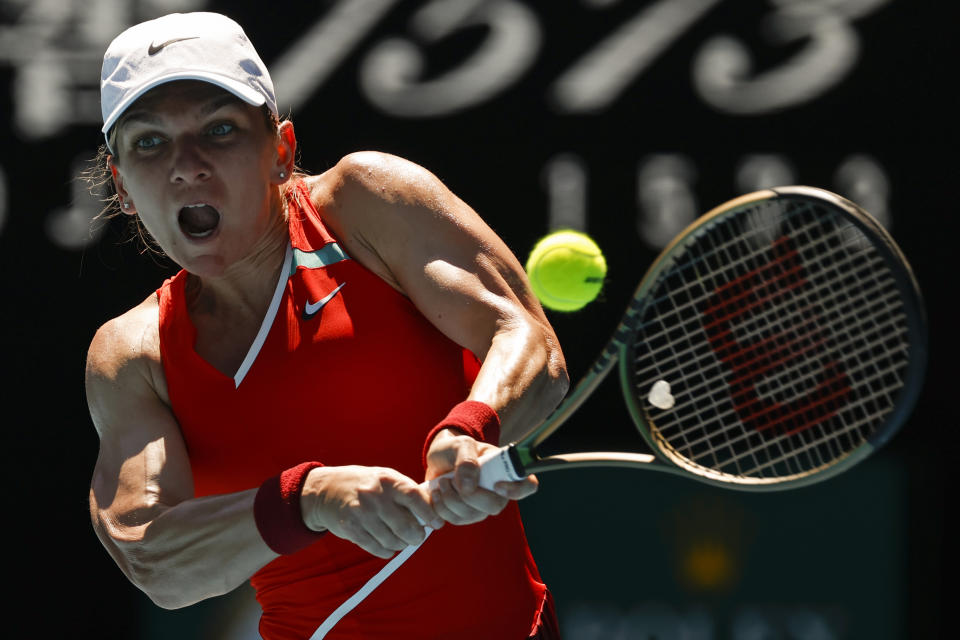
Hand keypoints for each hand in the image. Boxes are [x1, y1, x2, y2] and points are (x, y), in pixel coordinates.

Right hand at [299, 466, 442, 557]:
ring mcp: (361, 512)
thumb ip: (407, 492)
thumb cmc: (365, 484)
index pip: (415, 498)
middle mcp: (375, 495)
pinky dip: (387, 551)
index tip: (436, 523)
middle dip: (417, 536)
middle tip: (418, 537)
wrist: (326, 489)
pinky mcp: (350, 528)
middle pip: (406, 526)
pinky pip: (376, 548)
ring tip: (402, 540)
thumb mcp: (385, 478)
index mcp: (388, 480)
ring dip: (401, 544)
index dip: (430, 513)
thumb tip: (433, 512)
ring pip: (392, 541)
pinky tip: (388, 546)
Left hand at [424, 428, 537, 525]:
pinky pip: (454, 520)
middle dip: (468, 495)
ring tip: (441, 482)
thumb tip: (468, 486)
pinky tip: (436, 493)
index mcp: (506, 471)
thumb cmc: (455, 449)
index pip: (528, 485)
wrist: (438, 459)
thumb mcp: (460, 444)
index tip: (496, 485)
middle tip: (450, 479)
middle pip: (494, 506)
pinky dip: (440, 507)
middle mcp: (498, 493)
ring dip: (449, 499)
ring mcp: (481, 507)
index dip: (517, 490)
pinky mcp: (463, 516)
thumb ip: (466, 460)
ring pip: (470, 515)